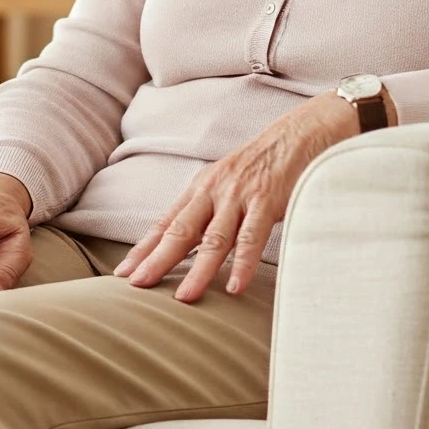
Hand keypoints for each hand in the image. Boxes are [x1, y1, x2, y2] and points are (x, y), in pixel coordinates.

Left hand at [116, 90, 383, 301]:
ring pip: (214, 239)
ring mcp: (241, 195)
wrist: (305, 130)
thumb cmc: (268, 162)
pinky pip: (253, 236)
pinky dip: (244, 263)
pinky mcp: (268, 199)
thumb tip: (193, 243)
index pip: (167, 223)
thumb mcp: (231, 183)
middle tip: (136, 285)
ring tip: (184, 298)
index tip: (123, 273)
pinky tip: (235, 286)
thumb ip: (213, 210)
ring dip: (198, 270)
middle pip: (180, 231)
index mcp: (203, 188)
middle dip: (156, 259)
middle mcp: (215, 191)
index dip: (144, 248)